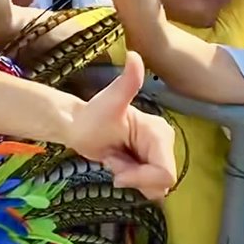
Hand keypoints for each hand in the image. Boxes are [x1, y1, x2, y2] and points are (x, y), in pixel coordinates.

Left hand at [69, 53, 175, 200]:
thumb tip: (135, 55)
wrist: (79, 126)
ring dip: (131, 179)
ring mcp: (159, 155)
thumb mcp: (110, 100)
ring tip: (115, 160)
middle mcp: (165, 144)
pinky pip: (148, 187)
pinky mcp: (151, 165)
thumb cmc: (92, 114)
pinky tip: (119, 165)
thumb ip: (126, 82)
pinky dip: (132, 181)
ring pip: (154, 187)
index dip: (140, 178)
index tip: (115, 168)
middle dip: (133, 177)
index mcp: (160, 132)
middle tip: (113, 158)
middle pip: (160, 182)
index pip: (164, 173)